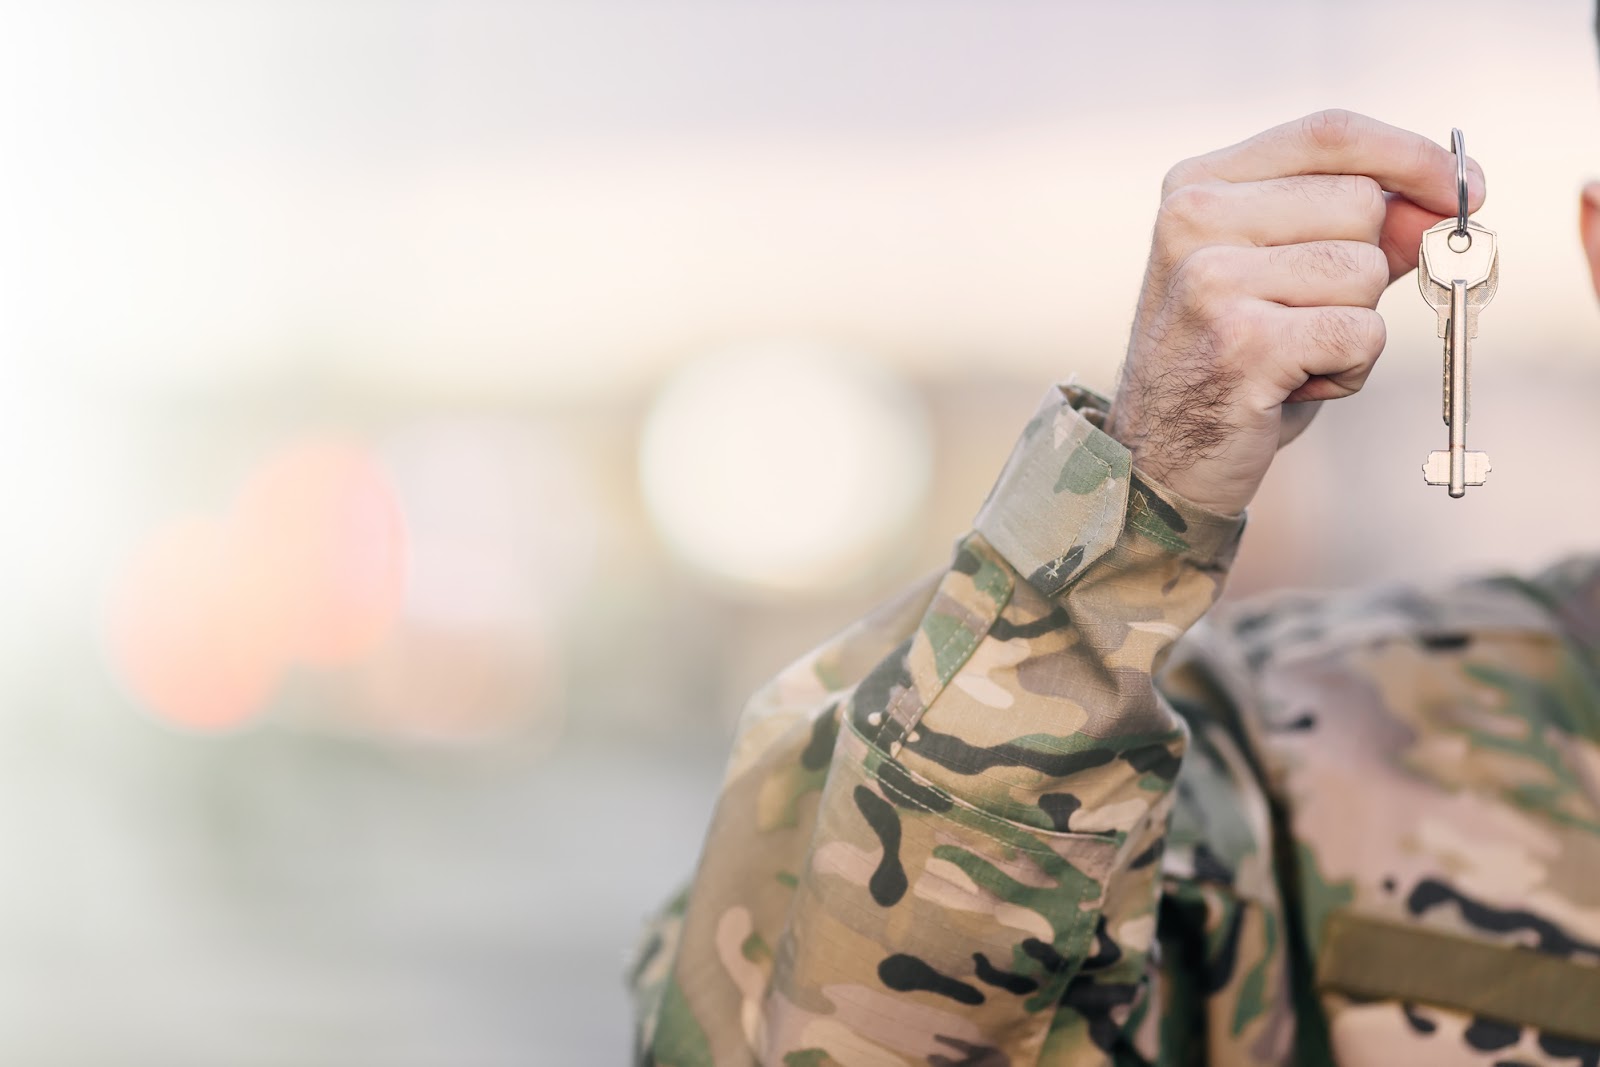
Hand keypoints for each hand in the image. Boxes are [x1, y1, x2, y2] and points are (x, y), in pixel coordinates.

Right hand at [1103, 109, 1485, 515]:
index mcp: (1196, 185)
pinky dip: (1349, 370)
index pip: (1328, 133)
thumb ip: (1361, 228)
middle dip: (1367, 266)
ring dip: (1355, 324)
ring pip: (1367, 271)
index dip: (1411, 156)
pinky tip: (1296, 384)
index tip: (1463, 187)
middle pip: (1360, 203)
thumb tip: (1451, 202)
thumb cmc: (1230, 359)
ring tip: (1294, 354)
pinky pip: (1362, 333)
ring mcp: (1211, 279)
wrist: (1158, 459)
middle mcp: (1193, 220)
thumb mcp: (1283, 274)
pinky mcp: (1243, 342)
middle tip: (1307, 314)